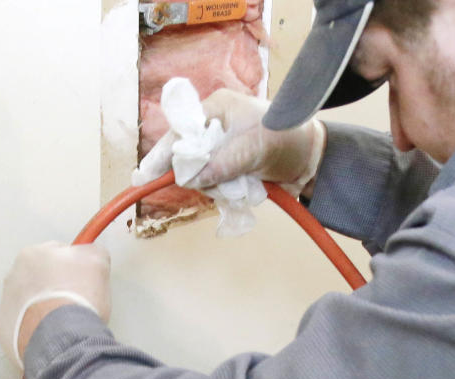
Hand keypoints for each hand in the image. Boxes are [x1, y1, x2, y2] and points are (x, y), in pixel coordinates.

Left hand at [0, 242, 110, 367]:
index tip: (82, 280)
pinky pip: (25, 325)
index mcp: (32, 255)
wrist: (61, 338)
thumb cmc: (76, 300)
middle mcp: (13, 277)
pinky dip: (38, 328)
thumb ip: (92, 252)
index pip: (56, 253)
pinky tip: (55, 334)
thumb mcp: (97, 263)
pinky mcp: (8, 330)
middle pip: (41, 278)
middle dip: (57, 287)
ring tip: (66, 321)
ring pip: (32, 302)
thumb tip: (91, 254)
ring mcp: (8, 304)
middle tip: (75, 302)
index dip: (74, 267)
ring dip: (46, 308)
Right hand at [135, 88, 325, 194]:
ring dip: (219, 187)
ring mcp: (220, 149)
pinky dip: (228, 192)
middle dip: (201, 176)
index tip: (144, 176)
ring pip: (202, 177)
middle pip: (188, 158)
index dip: (161, 155)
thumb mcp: (253, 148)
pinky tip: (246, 188)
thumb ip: (222, 162)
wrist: (310, 158)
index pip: (179, 132)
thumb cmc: (285, 138)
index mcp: (215, 109)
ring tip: (244, 184)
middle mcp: (213, 127)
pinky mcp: (228, 168)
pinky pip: (215, 186)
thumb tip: (191, 179)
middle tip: (224, 183)